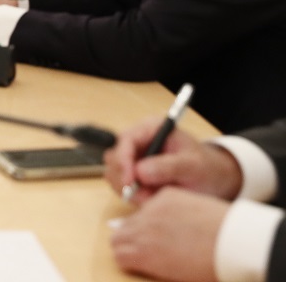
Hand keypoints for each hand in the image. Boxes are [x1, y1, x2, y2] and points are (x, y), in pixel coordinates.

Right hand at [104, 116, 242, 204]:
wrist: (214, 180)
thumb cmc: (207, 167)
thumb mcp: (193, 166)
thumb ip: (169, 167)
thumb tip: (140, 172)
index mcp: (152, 129)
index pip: (126, 140)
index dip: (124, 160)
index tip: (130, 182)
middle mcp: (139, 141)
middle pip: (114, 157)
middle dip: (124, 178)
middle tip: (142, 195)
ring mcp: (134, 158)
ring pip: (114, 173)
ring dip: (128, 189)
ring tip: (152, 198)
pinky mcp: (134, 174)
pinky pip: (122, 186)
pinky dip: (133, 196)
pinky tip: (151, 198)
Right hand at [110, 188, 228, 281]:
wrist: (234, 243)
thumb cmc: (209, 265)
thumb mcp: (174, 274)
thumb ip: (150, 264)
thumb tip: (140, 260)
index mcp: (140, 252)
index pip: (116, 251)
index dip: (126, 256)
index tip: (135, 258)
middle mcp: (141, 228)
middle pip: (118, 232)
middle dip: (128, 239)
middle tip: (146, 245)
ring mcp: (153, 209)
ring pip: (136, 215)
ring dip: (143, 223)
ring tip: (165, 231)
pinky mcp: (168, 196)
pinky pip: (155, 201)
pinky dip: (161, 209)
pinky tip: (178, 217)